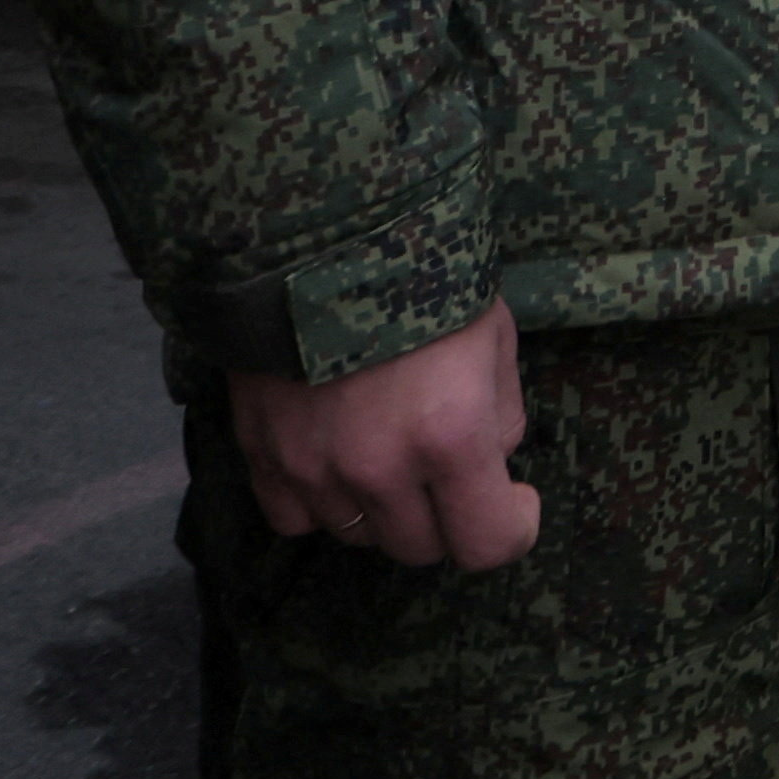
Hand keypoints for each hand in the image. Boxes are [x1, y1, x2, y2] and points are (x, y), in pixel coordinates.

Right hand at [230, 296, 535, 572]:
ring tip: (391, 451)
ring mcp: (313, 467)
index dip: (511, 529)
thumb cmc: (427, 276)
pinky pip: (294, 518)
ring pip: (358, 535)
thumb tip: (488, 464)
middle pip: (420, 547)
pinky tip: (337, 460)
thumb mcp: (495, 339)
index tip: (516, 500)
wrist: (325, 232)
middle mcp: (378, 468)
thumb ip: (500, 417)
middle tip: (450, 468)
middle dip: (447, 516)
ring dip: (384, 509)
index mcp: (450, 437)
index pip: (486, 544)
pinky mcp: (262, 453)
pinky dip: (321, 503)